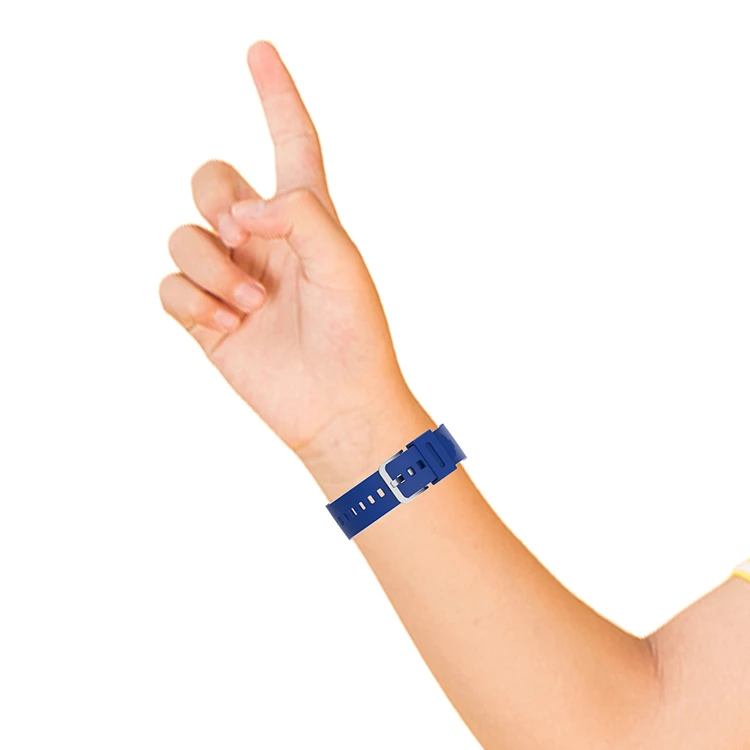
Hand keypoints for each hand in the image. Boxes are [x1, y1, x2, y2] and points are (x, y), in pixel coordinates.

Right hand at [159, 40, 414, 474]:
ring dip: (213, 269)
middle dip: (217, 199)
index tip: (261, 51)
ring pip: (182, 236)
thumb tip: (239, 210)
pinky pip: (168, 286)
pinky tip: (229, 327)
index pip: (291, 142)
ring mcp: (232, 277)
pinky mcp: (206, 316)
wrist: (338, 406)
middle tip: (243, 237)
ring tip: (251, 306)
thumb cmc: (356, 336)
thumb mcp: (342, 264)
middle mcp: (264, 240)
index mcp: (307, 218)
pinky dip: (194, 303)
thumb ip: (299, 214)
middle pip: (211, 178)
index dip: (276, 96)